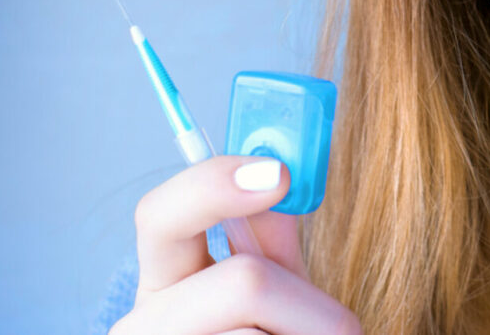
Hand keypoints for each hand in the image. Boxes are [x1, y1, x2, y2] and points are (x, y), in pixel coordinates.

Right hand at [109, 155, 360, 334]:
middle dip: (314, 308)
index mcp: (162, 284)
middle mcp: (143, 326)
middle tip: (347, 332)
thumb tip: (283, 172)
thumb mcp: (273, 292)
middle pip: (246, 282)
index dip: (214, 184)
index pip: (160, 215)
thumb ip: (270, 237)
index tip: (280, 173)